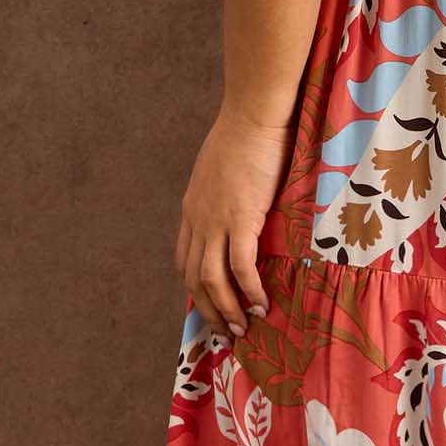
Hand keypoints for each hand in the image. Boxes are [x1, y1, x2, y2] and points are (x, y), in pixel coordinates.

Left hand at [174, 106, 293, 341]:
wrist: (254, 114)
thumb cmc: (247, 133)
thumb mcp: (223, 168)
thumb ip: (226, 191)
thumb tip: (242, 202)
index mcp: (192, 208)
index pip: (184, 259)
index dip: (196, 289)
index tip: (211, 306)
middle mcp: (198, 219)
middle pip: (194, 278)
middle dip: (209, 310)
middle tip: (226, 331)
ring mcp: (216, 221)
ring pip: (212, 280)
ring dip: (226, 309)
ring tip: (242, 328)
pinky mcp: (241, 219)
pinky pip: (241, 267)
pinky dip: (249, 291)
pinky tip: (261, 305)